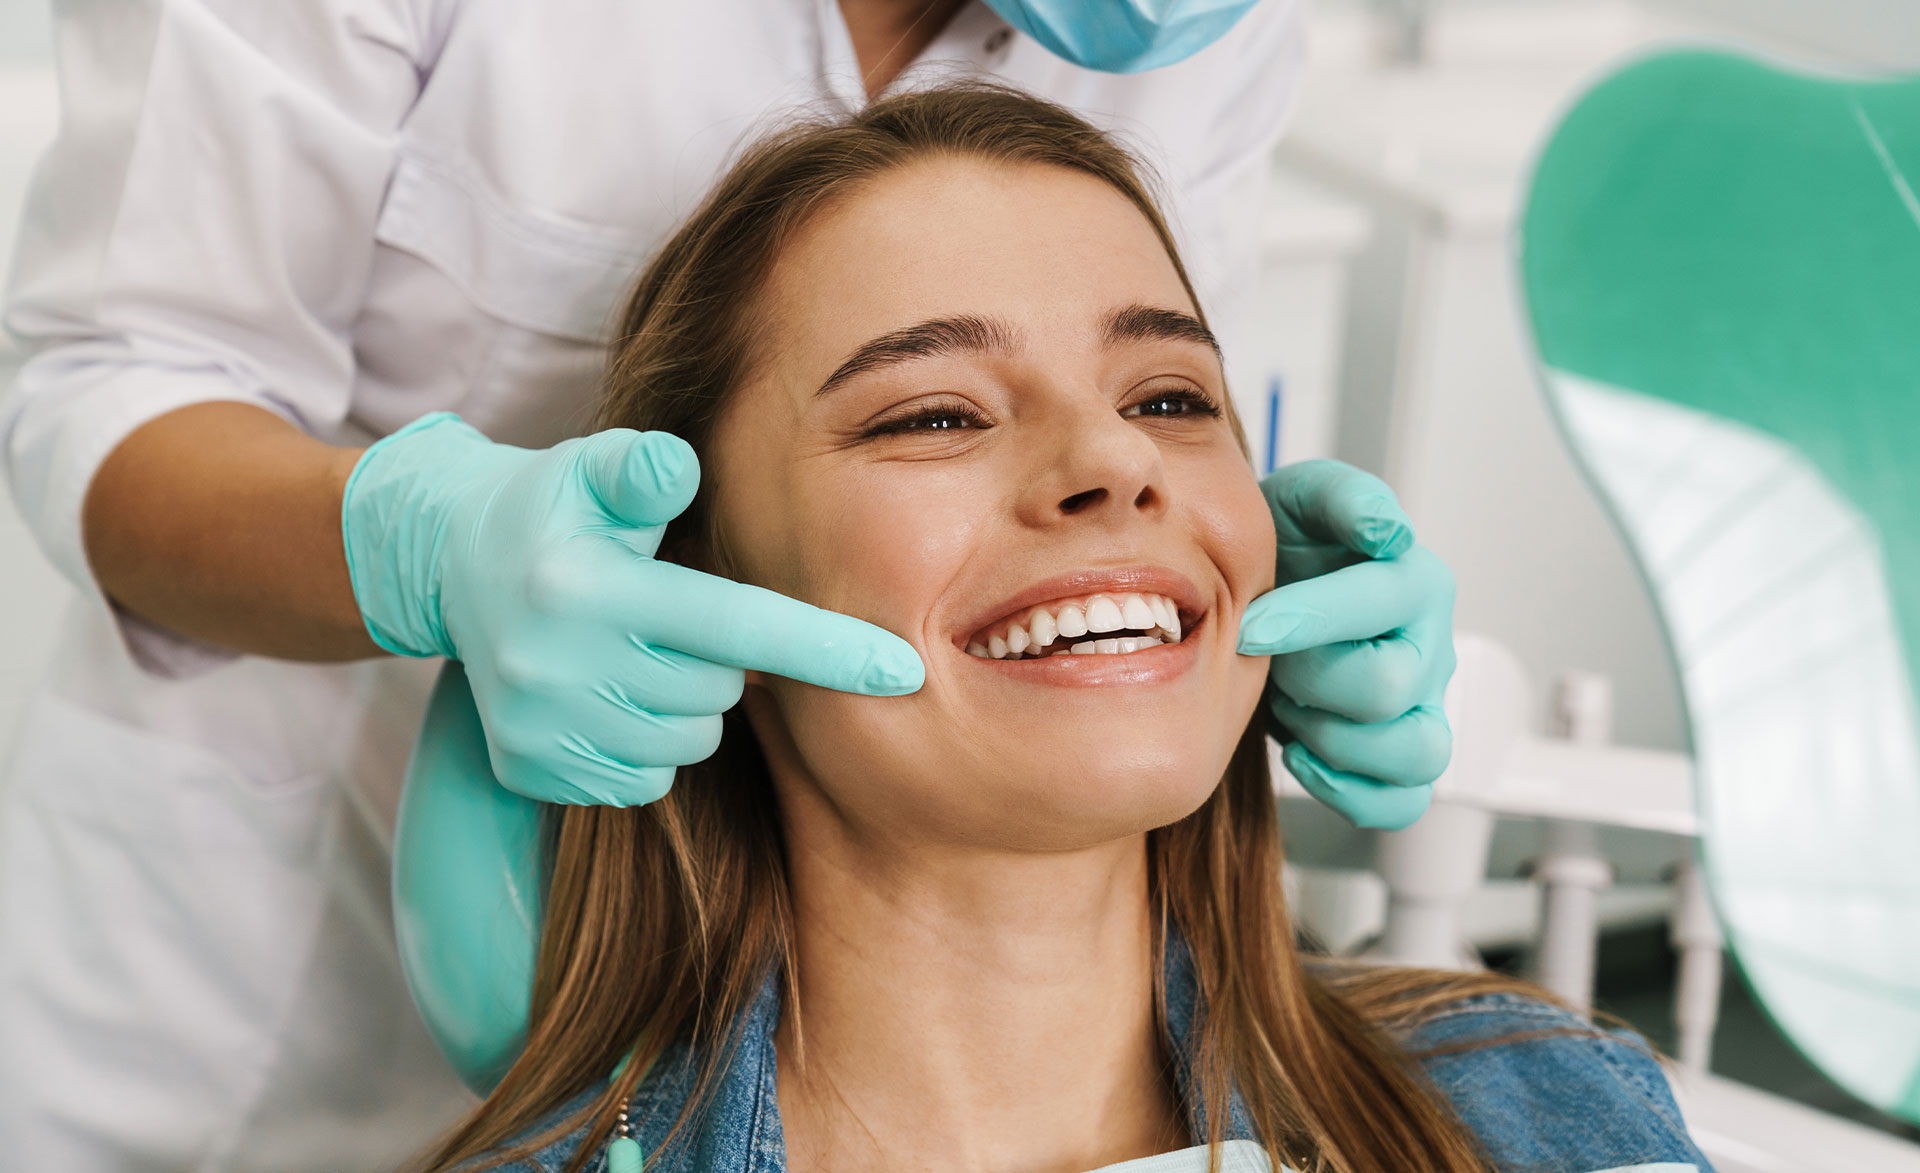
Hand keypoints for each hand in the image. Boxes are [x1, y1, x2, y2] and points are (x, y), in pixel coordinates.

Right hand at [341, 413, 922, 804]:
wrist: (448, 565)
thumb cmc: (555, 508)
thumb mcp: (591, 468)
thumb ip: (643, 468)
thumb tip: (680, 465)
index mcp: (586, 590)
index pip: (734, 627)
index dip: (826, 649)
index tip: (905, 672)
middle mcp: (558, 668)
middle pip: (717, 690)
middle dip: (720, 657)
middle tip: (671, 612)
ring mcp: (542, 730)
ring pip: (688, 742)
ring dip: (684, 702)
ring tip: (635, 648)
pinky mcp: (531, 771)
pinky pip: (643, 780)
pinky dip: (646, 743)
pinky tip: (608, 692)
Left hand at [1237, 460, 1456, 829]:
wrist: (1270, 590)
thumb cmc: (1288, 548)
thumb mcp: (1303, 500)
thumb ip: (1343, 498)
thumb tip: (1386, 530)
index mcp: (1415, 581)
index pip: (1380, 605)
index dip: (1308, 619)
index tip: (1248, 626)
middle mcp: (1431, 647)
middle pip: (1388, 689)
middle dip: (1310, 678)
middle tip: (1269, 660)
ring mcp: (1423, 708)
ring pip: (1415, 754)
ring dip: (1334, 739)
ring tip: (1292, 705)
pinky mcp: (1401, 754)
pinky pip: (1403, 801)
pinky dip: (1351, 791)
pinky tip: (1302, 755)